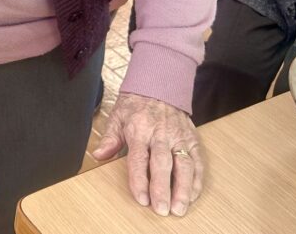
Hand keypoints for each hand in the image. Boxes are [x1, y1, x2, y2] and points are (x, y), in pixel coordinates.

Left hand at [92, 92, 202, 217]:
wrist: (159, 85)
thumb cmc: (135, 105)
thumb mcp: (117, 116)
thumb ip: (110, 138)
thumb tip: (98, 155)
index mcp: (139, 130)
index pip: (139, 158)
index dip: (139, 179)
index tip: (141, 198)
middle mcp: (160, 135)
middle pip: (162, 164)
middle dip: (162, 188)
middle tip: (162, 209)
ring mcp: (178, 137)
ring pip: (184, 165)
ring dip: (183, 188)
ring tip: (180, 208)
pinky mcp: (192, 139)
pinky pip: (197, 161)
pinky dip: (196, 180)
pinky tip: (192, 195)